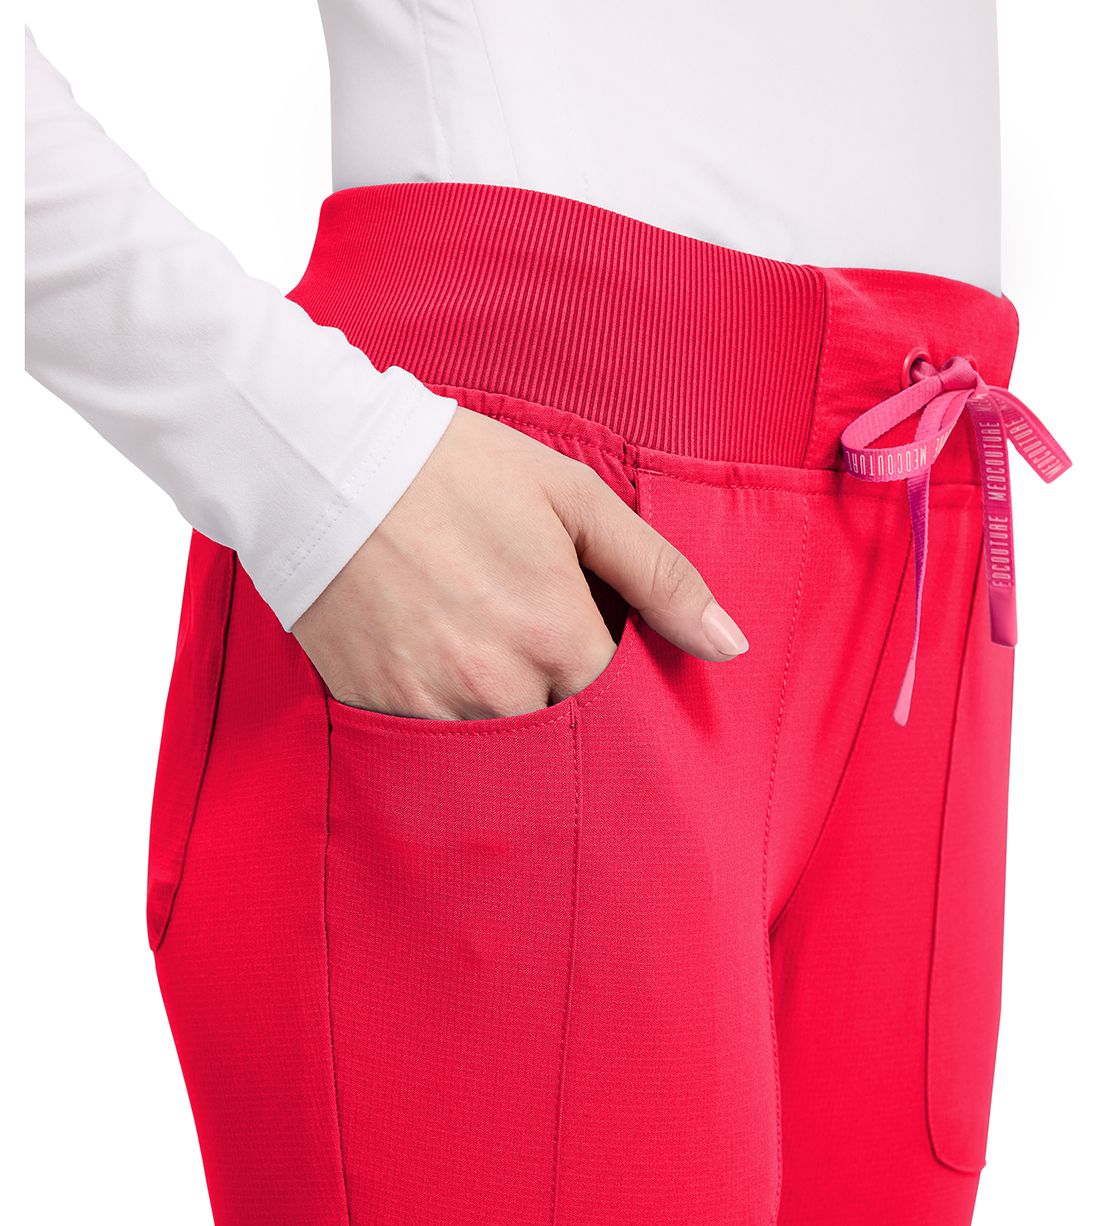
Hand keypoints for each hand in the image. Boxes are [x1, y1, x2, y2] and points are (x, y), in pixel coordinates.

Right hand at [290, 405, 747, 719]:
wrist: (324, 465)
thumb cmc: (456, 472)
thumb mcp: (573, 499)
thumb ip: (658, 575)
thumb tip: (728, 644)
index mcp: (556, 631)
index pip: (624, 711)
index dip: (625, 696)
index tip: (607, 668)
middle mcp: (499, 682)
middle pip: (567, 744)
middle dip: (573, 722)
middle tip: (550, 674)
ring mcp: (435, 705)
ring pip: (503, 759)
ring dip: (514, 731)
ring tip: (498, 674)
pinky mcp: (381, 712)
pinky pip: (435, 757)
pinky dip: (453, 736)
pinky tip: (448, 682)